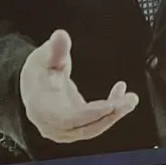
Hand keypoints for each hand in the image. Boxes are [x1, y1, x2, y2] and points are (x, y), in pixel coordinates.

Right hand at [19, 29, 138, 143]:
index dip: (89, 114)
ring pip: (93, 128)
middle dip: (109, 116)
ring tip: (131, 99)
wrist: (34, 85)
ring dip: (114, 114)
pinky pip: (97, 121)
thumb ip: (55, 49)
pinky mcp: (78, 125)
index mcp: (41, 109)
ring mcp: (66, 128)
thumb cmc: (38, 72)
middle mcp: (52, 124)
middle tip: (129, 102)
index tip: (110, 106)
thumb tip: (60, 36)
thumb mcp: (43, 57)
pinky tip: (121, 93)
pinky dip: (111, 109)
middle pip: (84, 127)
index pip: (67, 118)